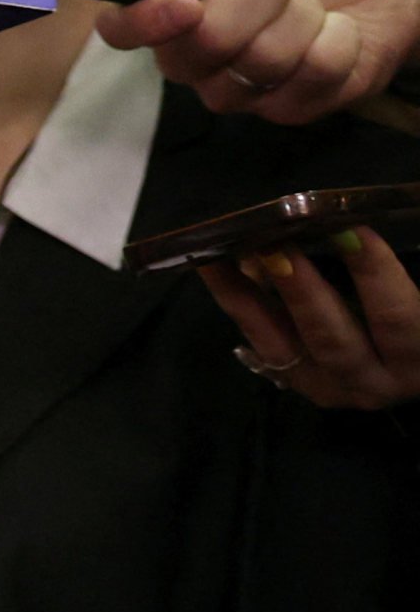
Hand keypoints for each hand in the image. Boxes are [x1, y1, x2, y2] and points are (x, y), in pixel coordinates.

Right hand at [98, 0, 419, 121]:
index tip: (185, 4)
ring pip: (261, 63)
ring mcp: (242, 90)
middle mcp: (195, 56)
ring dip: (302, 16)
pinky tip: (337, 29)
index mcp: (171, 5)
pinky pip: (313, 76)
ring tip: (311, 0)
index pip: (122, 29)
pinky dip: (339, 39)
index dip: (143, 22)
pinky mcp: (292, 109)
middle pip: (197, 50)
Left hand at [202, 233, 419, 409]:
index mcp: (417, 355)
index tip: (349, 228)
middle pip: (333, 338)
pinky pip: (259, 343)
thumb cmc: (411, 310)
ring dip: (252, 298)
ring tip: (224, 253)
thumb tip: (344, 224)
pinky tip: (212, 266)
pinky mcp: (297, 382)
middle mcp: (375, 381)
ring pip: (283, 346)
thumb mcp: (410, 293)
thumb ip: (384, 272)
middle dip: (302, 290)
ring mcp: (330, 387)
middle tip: (274, 244)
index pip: (396, 316)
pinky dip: (236, 304)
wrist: (402, 358)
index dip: (374, 273)